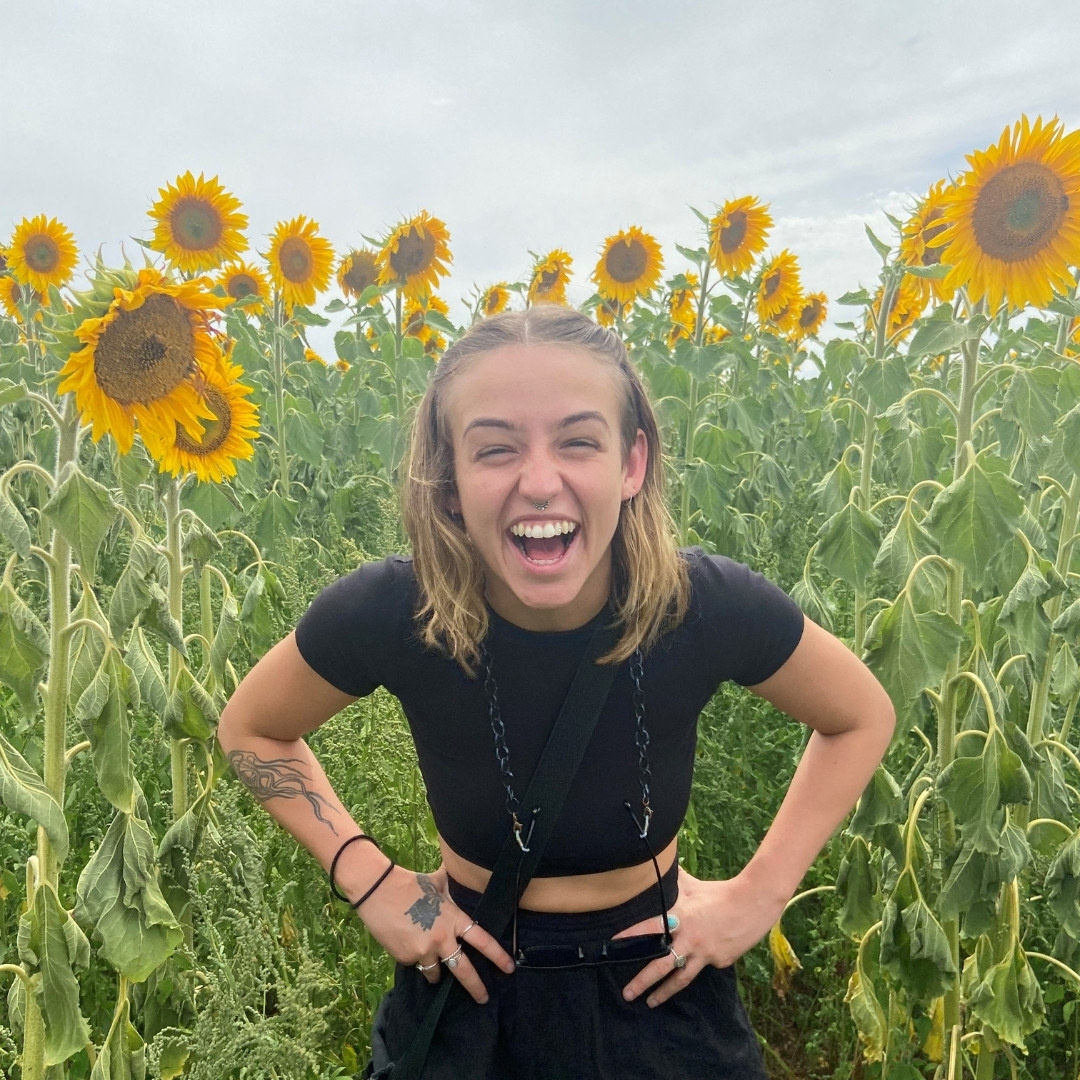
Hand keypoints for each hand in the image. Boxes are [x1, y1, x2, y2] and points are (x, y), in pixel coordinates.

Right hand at [355, 864, 514, 1003]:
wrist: (377, 890)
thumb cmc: (409, 883)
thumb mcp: (436, 883)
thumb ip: (451, 887)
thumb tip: (461, 871)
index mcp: (453, 919)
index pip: (481, 940)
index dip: (497, 955)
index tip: (509, 967)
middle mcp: (441, 938)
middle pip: (463, 969)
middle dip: (476, 987)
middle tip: (484, 998)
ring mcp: (423, 950)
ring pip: (435, 972)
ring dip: (436, 972)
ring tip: (431, 963)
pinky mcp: (405, 957)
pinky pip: (415, 964)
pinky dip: (413, 957)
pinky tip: (405, 941)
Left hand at [615, 866, 785, 1007]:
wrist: (753, 903)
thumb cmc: (719, 892)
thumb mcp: (694, 886)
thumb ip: (675, 881)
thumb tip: (659, 865)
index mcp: (680, 918)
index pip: (649, 929)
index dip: (630, 936)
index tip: (612, 944)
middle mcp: (689, 940)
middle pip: (661, 965)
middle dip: (642, 981)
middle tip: (627, 993)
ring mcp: (704, 954)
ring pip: (680, 978)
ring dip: (663, 992)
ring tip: (650, 1002)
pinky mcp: (719, 962)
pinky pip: (704, 966)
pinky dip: (697, 966)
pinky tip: (698, 963)